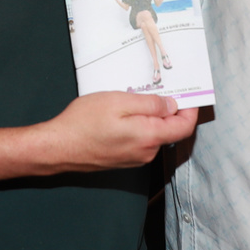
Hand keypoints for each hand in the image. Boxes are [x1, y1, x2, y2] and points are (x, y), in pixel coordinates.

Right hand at [39, 91, 197, 171]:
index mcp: (149, 137)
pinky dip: (138, 127)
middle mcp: (146, 152)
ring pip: (153, 135)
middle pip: (169, 130)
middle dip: (167, 110)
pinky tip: (120, 116)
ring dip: (149, 118)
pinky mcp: (123, 160)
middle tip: (154, 89)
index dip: (191, 109)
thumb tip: (172, 105)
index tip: (189, 94)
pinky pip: (140, 141)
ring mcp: (135, 159)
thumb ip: (150, 104)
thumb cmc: (84, 122)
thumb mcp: (119, 102)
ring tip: (130, 101)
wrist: (58, 148)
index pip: (184, 127)